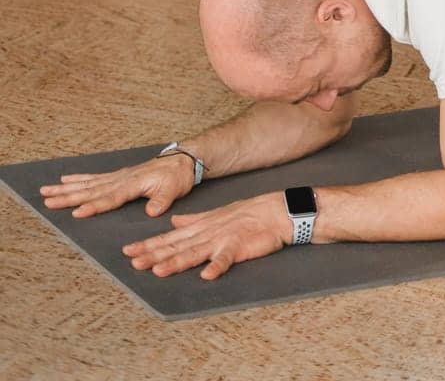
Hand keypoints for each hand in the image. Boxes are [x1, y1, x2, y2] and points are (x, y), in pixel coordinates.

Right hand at [39, 153, 196, 219]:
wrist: (183, 161)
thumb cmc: (177, 176)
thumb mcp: (174, 189)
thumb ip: (161, 201)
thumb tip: (151, 211)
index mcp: (133, 184)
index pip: (110, 197)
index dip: (94, 206)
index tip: (76, 212)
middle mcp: (121, 178)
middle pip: (91, 189)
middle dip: (68, 196)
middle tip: (46, 199)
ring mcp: (118, 176)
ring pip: (88, 183)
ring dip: (67, 188)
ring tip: (46, 191)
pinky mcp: (118, 176)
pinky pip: (95, 177)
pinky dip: (79, 178)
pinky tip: (65, 179)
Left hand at [122, 192, 290, 280]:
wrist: (273, 211)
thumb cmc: (246, 215)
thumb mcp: (215, 215)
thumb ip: (193, 220)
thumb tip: (174, 222)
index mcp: (200, 227)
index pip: (170, 238)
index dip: (149, 244)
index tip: (128, 251)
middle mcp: (206, 233)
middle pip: (177, 246)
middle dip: (154, 255)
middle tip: (133, 263)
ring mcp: (221, 239)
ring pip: (195, 253)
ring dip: (177, 262)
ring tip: (159, 271)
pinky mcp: (238, 246)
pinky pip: (226, 258)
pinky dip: (217, 267)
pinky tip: (207, 275)